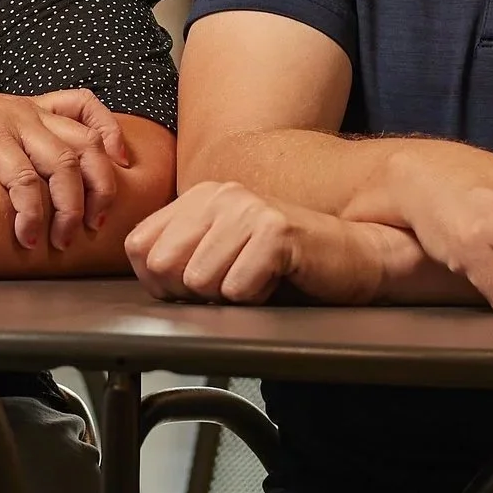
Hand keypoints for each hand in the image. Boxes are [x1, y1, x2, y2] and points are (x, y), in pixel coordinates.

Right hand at [0, 87, 132, 251]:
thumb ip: (13, 149)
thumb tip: (36, 191)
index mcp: (28, 107)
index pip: (86, 104)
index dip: (111, 132)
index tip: (121, 164)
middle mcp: (25, 111)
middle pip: (87, 144)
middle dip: (101, 188)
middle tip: (97, 224)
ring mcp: (8, 122)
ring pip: (64, 165)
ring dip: (70, 209)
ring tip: (61, 241)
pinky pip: (25, 179)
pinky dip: (33, 212)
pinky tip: (27, 236)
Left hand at [126, 181, 405, 304]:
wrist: (354, 256)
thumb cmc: (285, 263)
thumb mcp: (221, 252)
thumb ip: (178, 255)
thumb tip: (144, 275)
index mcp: (198, 197)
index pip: (138, 247)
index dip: (159, 281)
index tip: (195, 283)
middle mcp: (219, 194)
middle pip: (163, 266)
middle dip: (191, 292)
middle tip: (231, 282)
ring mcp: (247, 209)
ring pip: (199, 281)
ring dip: (229, 295)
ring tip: (258, 278)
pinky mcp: (275, 231)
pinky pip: (237, 289)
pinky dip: (257, 298)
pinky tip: (277, 280)